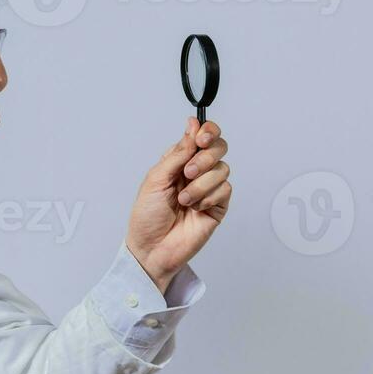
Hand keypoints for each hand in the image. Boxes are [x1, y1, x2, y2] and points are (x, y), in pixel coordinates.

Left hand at [125, 116, 230, 291]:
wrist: (151, 248)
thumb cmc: (147, 216)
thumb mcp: (156, 178)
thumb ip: (178, 152)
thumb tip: (192, 125)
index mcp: (179, 161)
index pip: (202, 136)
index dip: (207, 132)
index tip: (201, 138)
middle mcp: (196, 172)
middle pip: (218, 148)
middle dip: (206, 157)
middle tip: (188, 172)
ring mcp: (209, 189)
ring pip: (222, 169)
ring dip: (201, 183)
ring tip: (184, 199)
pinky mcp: (218, 206)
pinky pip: (225, 190)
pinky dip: (209, 197)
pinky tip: (195, 208)